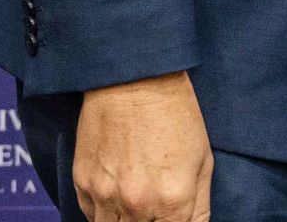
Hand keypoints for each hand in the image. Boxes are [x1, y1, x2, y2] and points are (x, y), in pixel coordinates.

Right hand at [74, 72, 212, 221]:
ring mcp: (106, 195)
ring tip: (133, 204)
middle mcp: (137, 205)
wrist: (134, 79)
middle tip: (151, 211)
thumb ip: (198, 207)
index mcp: (173, 201)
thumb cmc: (175, 114)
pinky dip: (102, 211)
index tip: (170, 219)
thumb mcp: (202, 160)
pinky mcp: (83, 182)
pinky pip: (90, 214)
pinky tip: (115, 193)